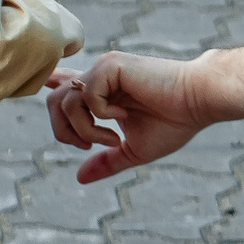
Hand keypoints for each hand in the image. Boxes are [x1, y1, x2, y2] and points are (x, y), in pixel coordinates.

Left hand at [47, 52, 200, 183]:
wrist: (198, 103)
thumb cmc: (174, 123)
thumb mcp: (134, 150)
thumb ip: (107, 161)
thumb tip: (80, 178)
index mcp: (105, 91)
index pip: (67, 85)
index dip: (51, 85)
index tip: (45, 83)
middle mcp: (100, 76)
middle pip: (54, 101)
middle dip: (63, 131)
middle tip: (89, 146)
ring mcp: (103, 68)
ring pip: (65, 102)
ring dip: (85, 129)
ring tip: (113, 139)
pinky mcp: (110, 65)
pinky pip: (85, 96)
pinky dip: (100, 116)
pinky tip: (123, 116)